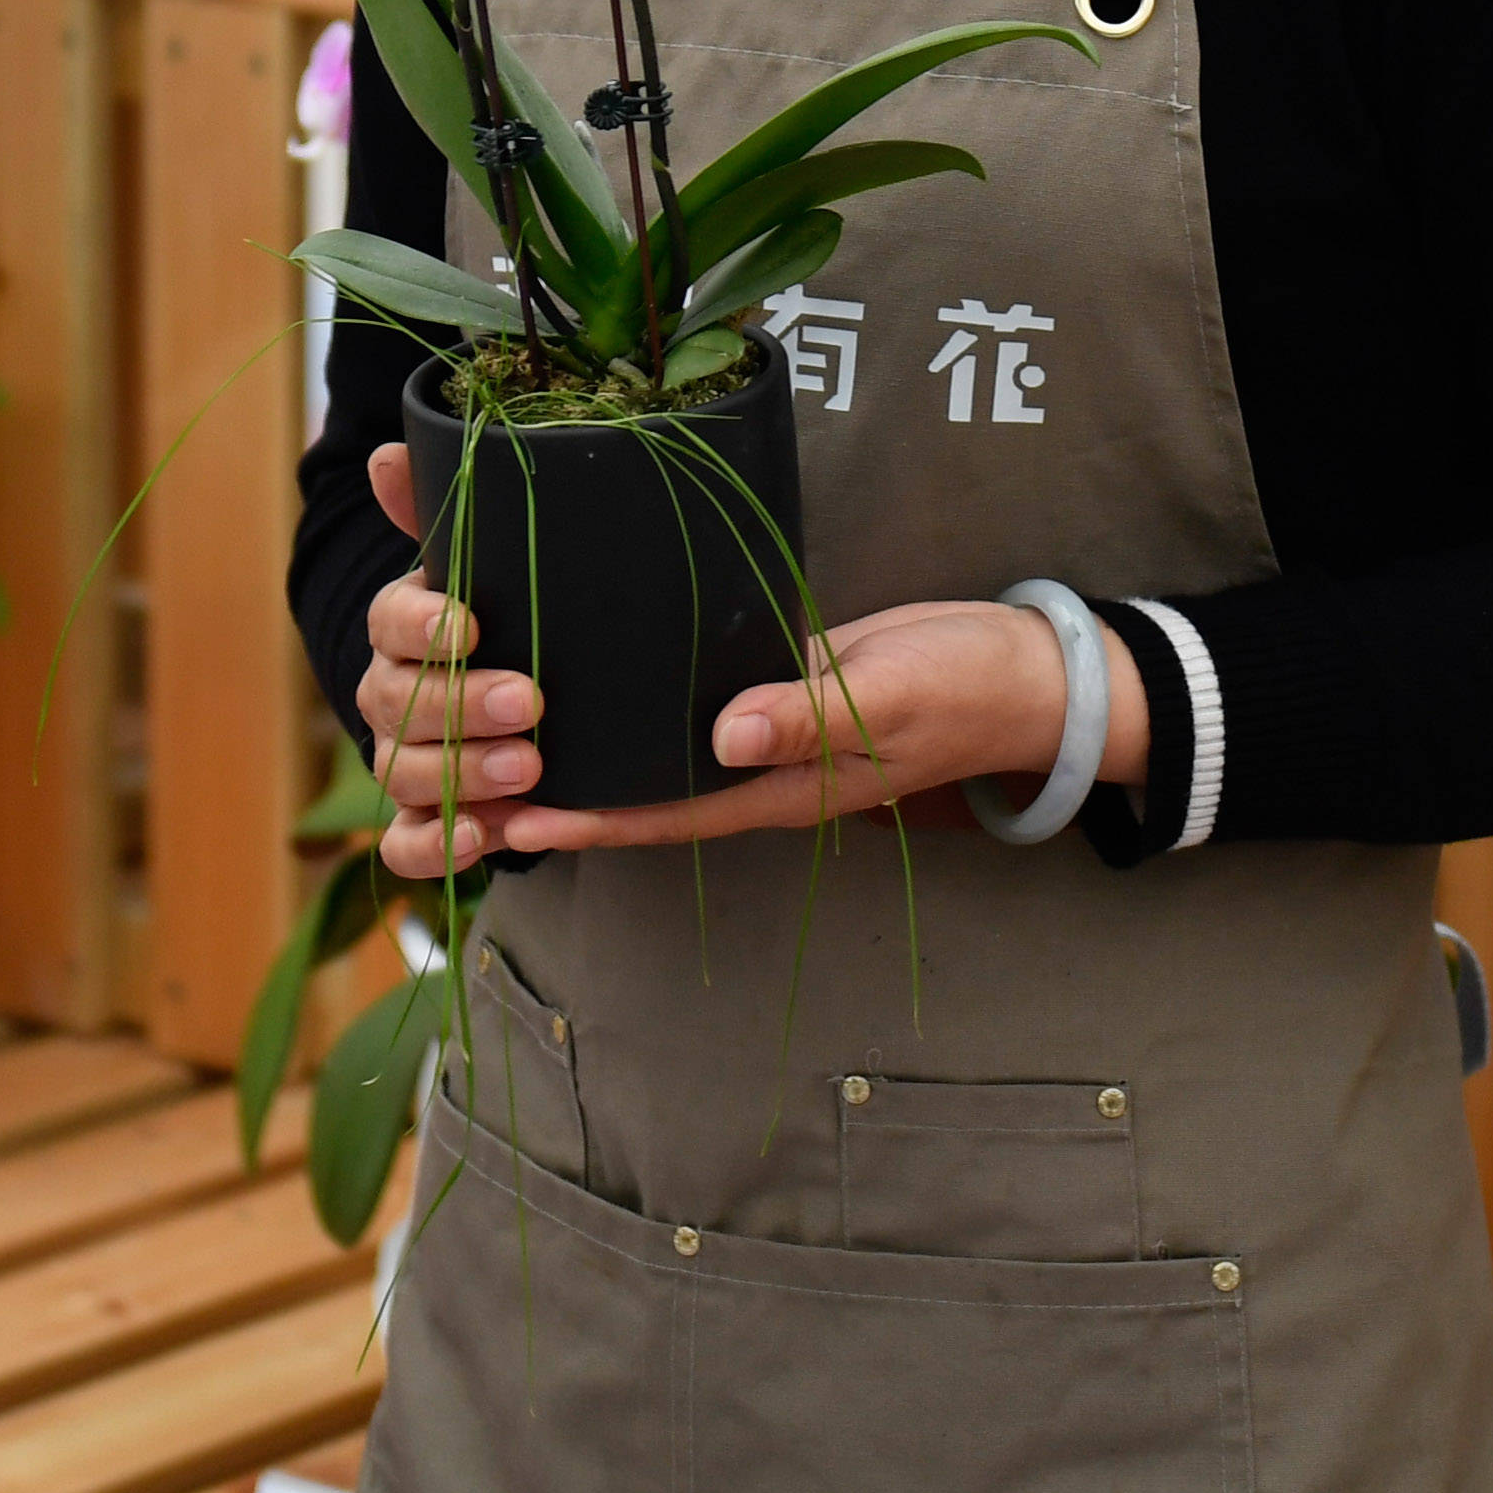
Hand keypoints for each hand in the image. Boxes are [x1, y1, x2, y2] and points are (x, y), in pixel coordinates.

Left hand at [351, 438, 1144, 872]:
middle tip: (472, 783)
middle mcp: (755, 767)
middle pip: (642, 792)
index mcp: (777, 786)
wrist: (1020, 670)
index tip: (507, 822)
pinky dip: (635, 698)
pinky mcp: (770, 686)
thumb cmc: (962, 688)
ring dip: (589, 748)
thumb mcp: (888, 698)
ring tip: (501, 731)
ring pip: (657, 751)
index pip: (661, 812)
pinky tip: (588, 672)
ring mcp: (761, 731)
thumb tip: (722, 737)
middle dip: (564, 794)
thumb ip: (808, 715)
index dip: (585, 822)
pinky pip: (687, 705)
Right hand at [355, 444, 540, 879]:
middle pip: (397, 704)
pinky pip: (407, 848)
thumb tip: (384, 453)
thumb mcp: (501, 564)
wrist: (548, 705)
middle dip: (461, 705)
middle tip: (532, 701)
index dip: (422, 625)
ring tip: (533, 770)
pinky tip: (489, 839)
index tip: (472, 624)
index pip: (389, 620)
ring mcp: (402, 762)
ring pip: (402, 773)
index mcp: (405, 626)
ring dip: (462, 774)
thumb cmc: (518, 619)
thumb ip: (450, 514)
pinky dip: (438, 848)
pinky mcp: (426, 824)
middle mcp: (390, 695)